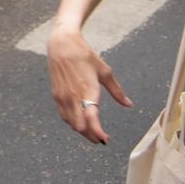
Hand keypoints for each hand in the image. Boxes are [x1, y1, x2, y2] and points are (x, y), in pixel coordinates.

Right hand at [48, 26, 131, 143]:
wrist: (61, 44)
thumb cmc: (84, 55)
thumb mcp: (105, 71)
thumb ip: (116, 91)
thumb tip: (128, 104)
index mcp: (88, 89)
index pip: (91, 118)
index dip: (97, 132)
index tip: (105, 139)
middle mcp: (73, 96)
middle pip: (81, 126)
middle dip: (91, 135)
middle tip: (102, 138)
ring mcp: (63, 96)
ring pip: (71, 123)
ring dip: (82, 130)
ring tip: (92, 132)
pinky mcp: (56, 95)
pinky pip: (64, 115)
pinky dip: (72, 122)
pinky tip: (79, 121)